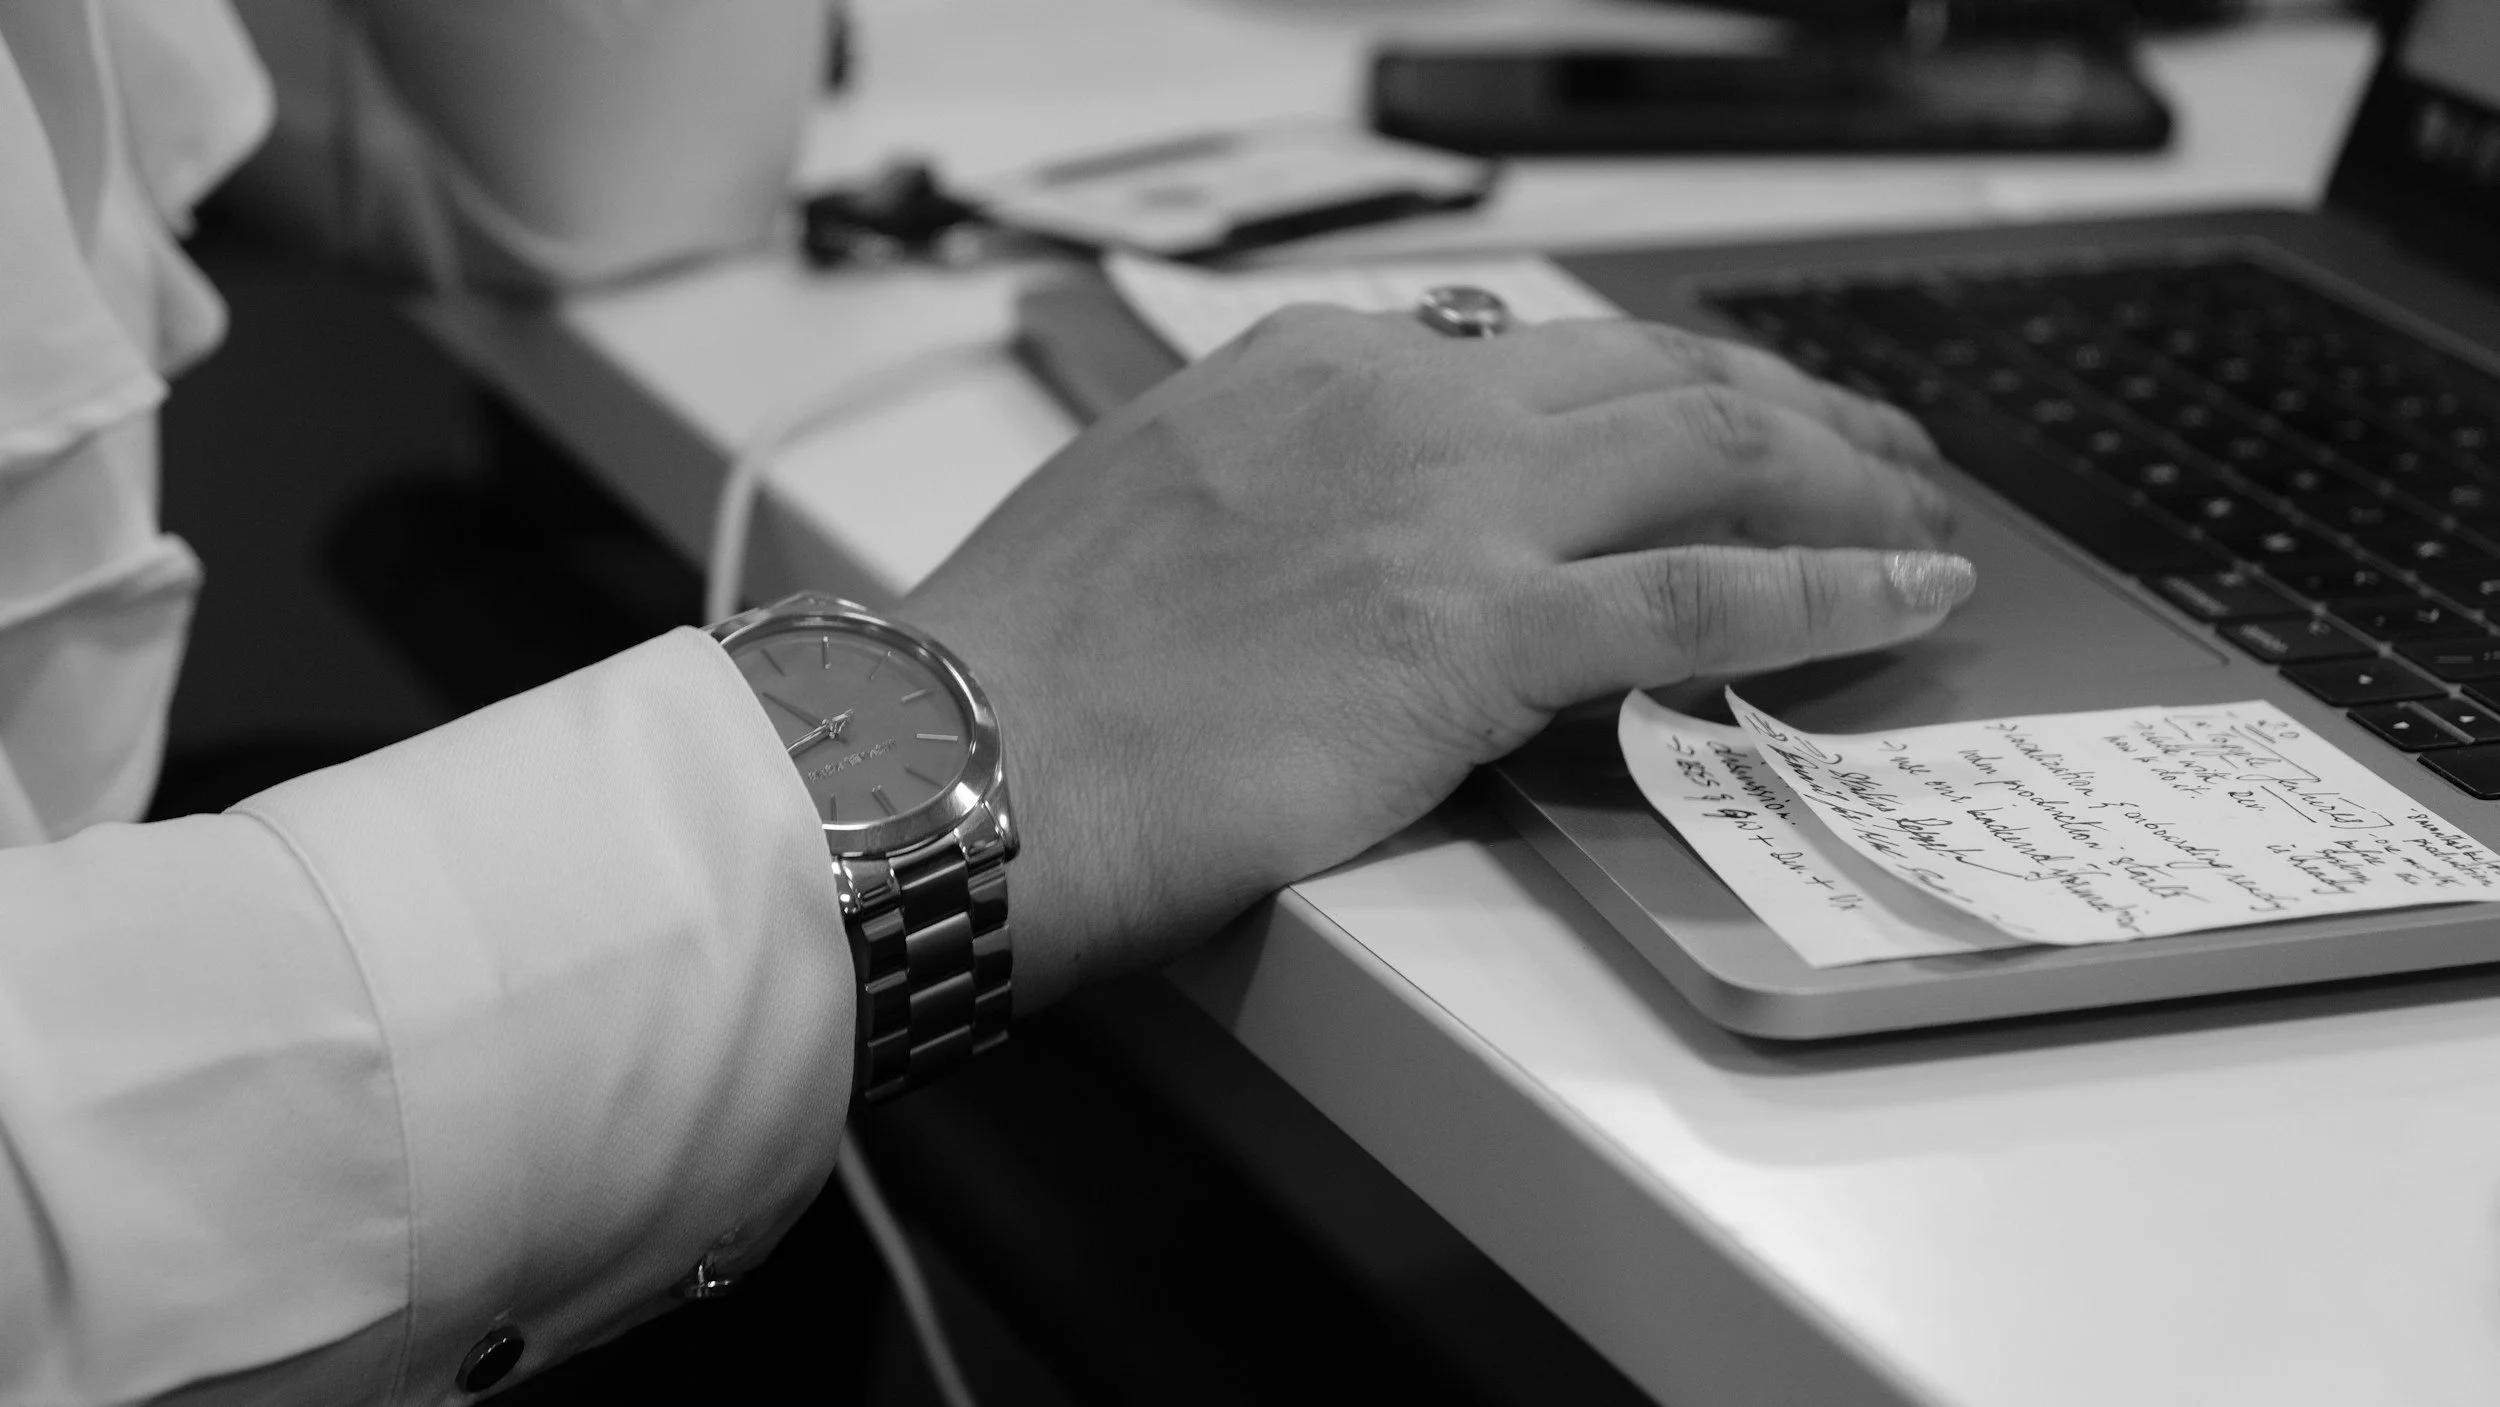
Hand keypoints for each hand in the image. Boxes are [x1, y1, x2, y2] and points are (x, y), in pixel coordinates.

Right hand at [898, 308, 1973, 1008]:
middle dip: (1782, 405)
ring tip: (1917, 512)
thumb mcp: (1149, 518)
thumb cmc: (1023, 672)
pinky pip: (1704, 592)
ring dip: (1838, 474)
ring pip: (1708, 447)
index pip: (1527, 356)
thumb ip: (1269, 500)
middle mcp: (1395, 402)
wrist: (962, 755)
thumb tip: (1338, 550)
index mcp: (1305, 366)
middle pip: (1649, 373)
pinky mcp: (1481, 628)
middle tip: (1864, 447)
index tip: (1697, 427)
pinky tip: (1905, 595)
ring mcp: (1449, 507)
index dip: (1646, 390)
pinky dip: (1829, 586)